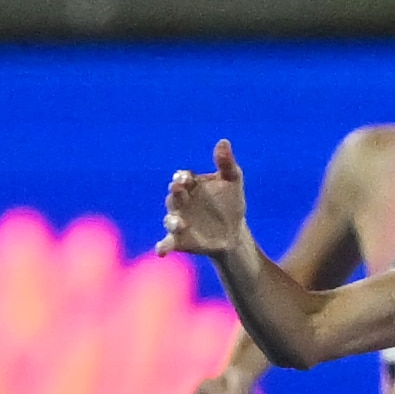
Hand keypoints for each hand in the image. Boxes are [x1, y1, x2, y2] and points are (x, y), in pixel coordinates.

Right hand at [160, 140, 249, 257]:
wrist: (233, 230)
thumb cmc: (230, 200)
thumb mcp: (233, 181)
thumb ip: (226, 163)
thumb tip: (224, 142)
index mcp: (191, 184)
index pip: (183, 179)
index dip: (182, 178)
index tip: (185, 179)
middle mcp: (180, 201)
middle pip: (174, 196)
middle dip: (175, 194)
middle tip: (178, 191)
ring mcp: (178, 220)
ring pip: (170, 219)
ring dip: (172, 221)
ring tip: (179, 223)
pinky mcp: (179, 240)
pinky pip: (167, 243)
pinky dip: (162, 246)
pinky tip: (160, 251)